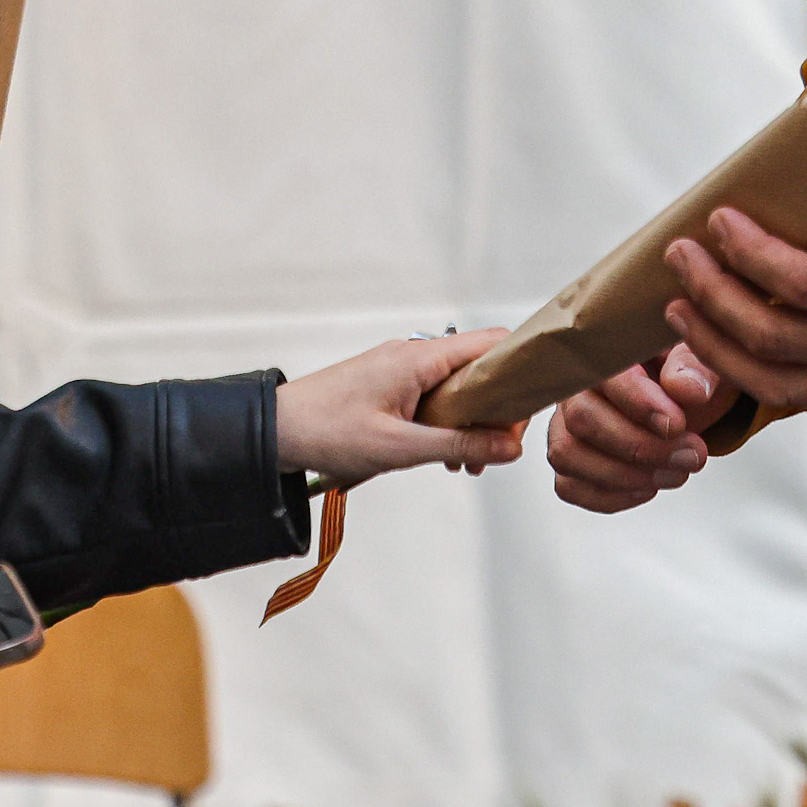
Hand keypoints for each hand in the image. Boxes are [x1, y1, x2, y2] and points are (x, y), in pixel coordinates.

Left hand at [274, 331, 528, 488]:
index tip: (532, 407)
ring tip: (468, 462)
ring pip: (457, 386)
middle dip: (496, 409)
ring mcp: (401, 368)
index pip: (491, 343)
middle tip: (497, 451)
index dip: (520, 370)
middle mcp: (414, 354)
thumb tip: (511, 447)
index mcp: (420, 357)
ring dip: (471, 421)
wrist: (275, 431)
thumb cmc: (328, 432)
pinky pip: (434, 396)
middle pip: (479, 368)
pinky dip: (447, 422)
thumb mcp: (399, 447)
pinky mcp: (390, 384)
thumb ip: (459, 444)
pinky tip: (442, 454)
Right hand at [548, 342, 734, 515]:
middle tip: (691, 455)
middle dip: (638, 446)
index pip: (602, 375)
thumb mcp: (703, 361)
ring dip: (625, 475)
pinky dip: (611, 496)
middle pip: (580, 420)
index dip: (638, 403)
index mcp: (604, 350)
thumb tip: (687, 389)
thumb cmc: (688, 374)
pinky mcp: (570, 461)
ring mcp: (565, 425)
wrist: (688, 399)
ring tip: (677, 473)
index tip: (677, 423)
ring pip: (567, 455)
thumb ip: (696, 369)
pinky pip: (570, 486)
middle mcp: (575, 387)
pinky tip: (649, 487)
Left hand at [664, 205, 806, 422]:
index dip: (749, 254)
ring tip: (679, 308)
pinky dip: (752, 368)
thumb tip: (793, 137)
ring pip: (773, 384)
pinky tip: (719, 337)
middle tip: (681, 257)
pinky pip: (799, 392)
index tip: (717, 221)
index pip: (800, 284)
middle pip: (771, 338)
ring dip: (714, 345)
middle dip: (713, 296)